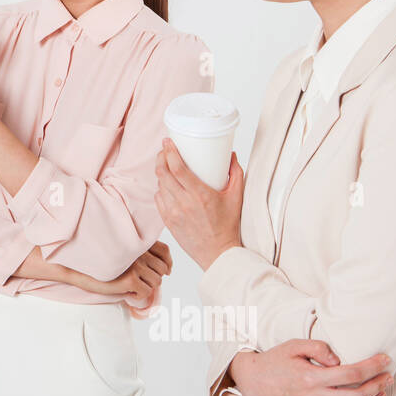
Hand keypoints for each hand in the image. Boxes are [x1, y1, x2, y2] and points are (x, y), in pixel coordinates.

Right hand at [15, 242, 171, 319]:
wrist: (75, 265)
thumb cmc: (93, 258)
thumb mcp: (116, 250)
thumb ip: (133, 252)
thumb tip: (153, 266)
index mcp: (136, 241)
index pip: (164, 250)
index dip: (168, 263)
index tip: (166, 271)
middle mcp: (138, 251)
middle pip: (162, 269)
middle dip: (155, 277)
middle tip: (142, 282)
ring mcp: (135, 264)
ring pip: (156, 282)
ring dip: (146, 287)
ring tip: (131, 287)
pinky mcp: (130, 278)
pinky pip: (145, 292)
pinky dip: (138, 295)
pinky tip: (126, 291)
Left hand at [154, 137, 244, 269]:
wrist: (218, 254)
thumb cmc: (228, 226)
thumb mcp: (237, 197)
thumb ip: (236, 173)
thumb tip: (231, 155)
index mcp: (200, 195)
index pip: (177, 168)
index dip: (169, 152)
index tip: (168, 142)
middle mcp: (183, 203)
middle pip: (163, 173)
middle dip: (161, 157)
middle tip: (165, 150)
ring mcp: (173, 213)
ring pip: (159, 185)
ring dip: (160, 172)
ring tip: (166, 165)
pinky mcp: (168, 221)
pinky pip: (158, 199)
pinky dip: (161, 189)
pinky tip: (166, 185)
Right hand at [227, 340, 392, 395]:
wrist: (254, 382)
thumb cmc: (275, 362)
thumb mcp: (294, 345)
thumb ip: (319, 347)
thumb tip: (340, 359)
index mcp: (310, 378)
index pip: (351, 373)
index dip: (373, 366)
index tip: (384, 360)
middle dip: (378, 385)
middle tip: (387, 376)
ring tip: (379, 394)